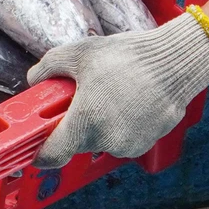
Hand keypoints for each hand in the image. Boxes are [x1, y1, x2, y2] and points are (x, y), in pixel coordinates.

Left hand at [27, 12, 208, 165]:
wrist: (173, 63)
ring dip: (97, 125)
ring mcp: (127, 146)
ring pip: (100, 140)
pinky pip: (120, 139)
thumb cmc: (126, 57)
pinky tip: (125, 102)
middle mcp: (106, 140)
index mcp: (85, 121)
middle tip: (79, 99)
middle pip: (76, 142)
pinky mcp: (145, 144)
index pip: (53, 154)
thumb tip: (34, 79)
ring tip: (108, 95)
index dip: (41, 153)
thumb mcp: (78, 53)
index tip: (35, 146)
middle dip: (73, 124)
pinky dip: (118, 126)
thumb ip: (48, 67)